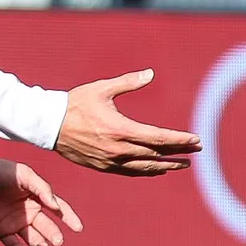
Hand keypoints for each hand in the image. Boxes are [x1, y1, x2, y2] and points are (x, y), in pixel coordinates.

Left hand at [0, 158, 82, 245]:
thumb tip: (56, 206)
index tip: (78, 228)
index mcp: (37, 196)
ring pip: (32, 238)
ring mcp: (15, 222)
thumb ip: (42, 188)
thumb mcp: (24, 174)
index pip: (58, 209)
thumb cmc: (0, 171)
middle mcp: (29, 211)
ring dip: (39, 243)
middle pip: (47, 226)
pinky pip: (12, 243)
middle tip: (57, 241)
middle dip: (54, 235)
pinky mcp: (0, 230)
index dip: (69, 218)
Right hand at [53, 70, 201, 175]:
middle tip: (196, 150)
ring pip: (145, 167)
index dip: (180, 140)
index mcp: (121, 130)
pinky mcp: (102, 167)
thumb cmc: (76, 103)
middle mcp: (119, 149)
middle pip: (157, 154)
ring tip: (182, 165)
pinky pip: (130, 172)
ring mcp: (110, 161)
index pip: (159, 138)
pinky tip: (157, 171)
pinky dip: (146, 172)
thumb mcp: (103, 89)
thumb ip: (128, 82)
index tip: (196, 140)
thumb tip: (150, 73)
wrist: (49, 126)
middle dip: (179, 152)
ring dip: (166, 166)